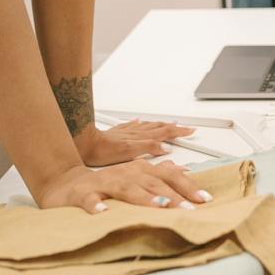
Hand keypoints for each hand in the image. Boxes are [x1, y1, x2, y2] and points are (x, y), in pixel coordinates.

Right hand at [32, 159, 212, 213]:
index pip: (167, 176)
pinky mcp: (81, 194)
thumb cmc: (104, 184)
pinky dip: (96, 205)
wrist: (64, 183)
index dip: (187, 186)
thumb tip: (185, 172)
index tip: (204, 199)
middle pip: (152, 182)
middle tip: (189, 209)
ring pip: (126, 188)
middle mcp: (124, 174)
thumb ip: (158, 175)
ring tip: (159, 207)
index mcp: (138, 170)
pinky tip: (103, 213)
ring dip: (143, 197)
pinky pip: (89, 199)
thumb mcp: (133, 177)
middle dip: (172, 195)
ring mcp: (103, 183)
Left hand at [77, 119, 194, 165]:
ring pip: (149, 126)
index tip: (190, 131)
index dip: (179, 132)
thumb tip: (165, 147)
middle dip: (175, 128)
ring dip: (162, 124)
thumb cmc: (102, 151)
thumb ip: (148, 148)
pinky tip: (140, 122)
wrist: (84, 143)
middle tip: (186, 128)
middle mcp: (136, 133)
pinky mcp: (118, 133)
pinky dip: (141, 124)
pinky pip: (134, 125)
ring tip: (170, 123)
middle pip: (160, 127)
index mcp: (140, 138)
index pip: (165, 133)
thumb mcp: (128, 153)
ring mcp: (127, 131)